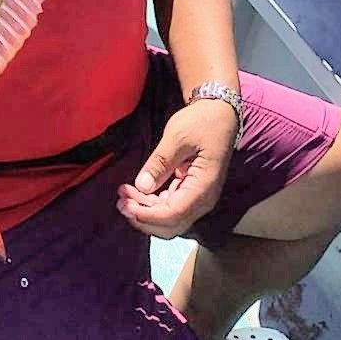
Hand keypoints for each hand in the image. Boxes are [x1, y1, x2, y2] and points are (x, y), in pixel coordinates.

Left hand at [116, 98, 236, 238]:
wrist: (220, 114)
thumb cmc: (202, 122)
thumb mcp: (177, 136)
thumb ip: (160, 162)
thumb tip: (142, 186)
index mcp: (203, 187)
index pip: (173, 214)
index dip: (147, 215)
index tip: (125, 205)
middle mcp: (204, 199)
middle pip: (171, 225)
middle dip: (143, 218)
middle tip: (120, 202)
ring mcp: (199, 198)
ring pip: (169, 218)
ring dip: (145, 211)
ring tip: (123, 195)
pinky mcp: (192, 192)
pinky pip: (171, 207)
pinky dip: (152, 204)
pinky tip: (136, 192)